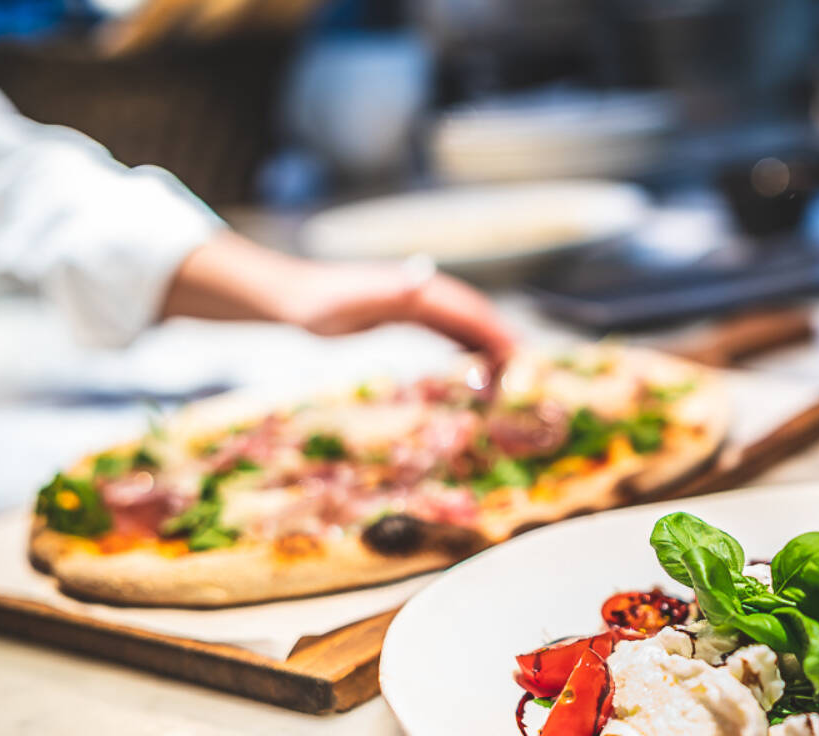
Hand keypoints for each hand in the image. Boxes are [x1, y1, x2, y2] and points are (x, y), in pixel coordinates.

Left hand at [274, 259, 515, 376]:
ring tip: (506, 375)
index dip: (496, 331)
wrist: (293, 297)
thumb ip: (388, 287)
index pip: (469, 310)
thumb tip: (421, 278)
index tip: (520, 354)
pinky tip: (473, 364)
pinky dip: (465, 346)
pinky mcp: (404, 313)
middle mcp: (423, 290)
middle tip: (525, 372)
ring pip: (462, 324)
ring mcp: (415, 301)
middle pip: (473, 316)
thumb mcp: (352, 297)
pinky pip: (445, 330)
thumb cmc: (319, 301)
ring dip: (485, 346)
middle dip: (501, 341)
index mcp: (418, 289)